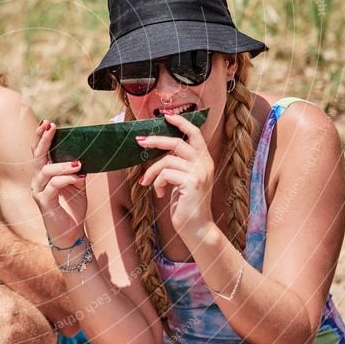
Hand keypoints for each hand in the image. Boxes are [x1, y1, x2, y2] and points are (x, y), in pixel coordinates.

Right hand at [31, 119, 86, 246]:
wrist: (72, 234)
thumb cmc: (73, 209)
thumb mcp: (78, 185)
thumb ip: (77, 170)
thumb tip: (85, 153)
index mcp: (44, 175)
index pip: (39, 152)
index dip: (41, 137)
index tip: (47, 123)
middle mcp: (37, 181)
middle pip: (37, 156)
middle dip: (44, 140)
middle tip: (51, 125)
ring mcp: (39, 192)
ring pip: (46, 171)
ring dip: (63, 165)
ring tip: (79, 164)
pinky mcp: (44, 203)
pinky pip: (54, 186)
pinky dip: (67, 179)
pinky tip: (80, 177)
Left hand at [136, 113, 213, 239]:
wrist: (196, 227)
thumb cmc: (186, 204)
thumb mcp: (182, 180)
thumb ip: (176, 164)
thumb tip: (157, 150)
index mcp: (204, 160)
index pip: (195, 134)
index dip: (181, 123)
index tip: (166, 116)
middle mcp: (205, 164)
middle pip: (177, 143)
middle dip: (156, 140)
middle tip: (140, 141)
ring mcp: (200, 173)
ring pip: (167, 160)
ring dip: (152, 171)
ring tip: (147, 182)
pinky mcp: (192, 182)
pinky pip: (166, 174)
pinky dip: (157, 183)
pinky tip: (158, 194)